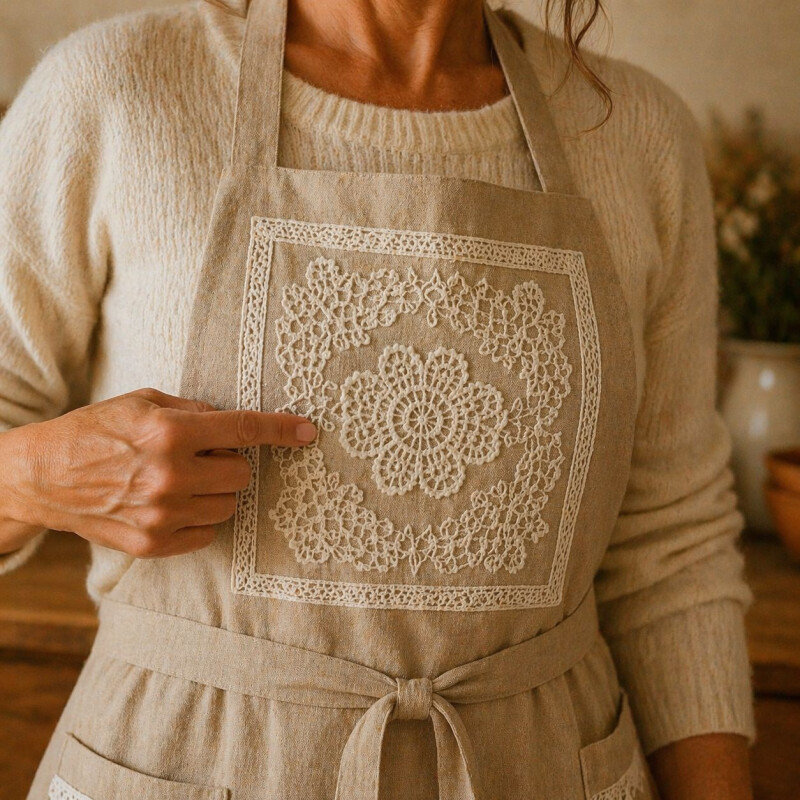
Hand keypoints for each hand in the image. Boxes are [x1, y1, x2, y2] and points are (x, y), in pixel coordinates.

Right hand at [0, 387, 316, 557]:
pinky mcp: (152, 545)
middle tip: (199, 456)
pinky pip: (206, 533)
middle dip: (229, 463)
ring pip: (228, 506)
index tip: (308, 431)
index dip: (282, 429)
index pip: (242, 430)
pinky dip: (198, 518)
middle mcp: (170, 476)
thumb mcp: (143, 402)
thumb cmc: (95, 431)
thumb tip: (232, 423)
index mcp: (169, 434)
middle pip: (242, 475)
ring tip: (180, 480)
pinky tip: (170, 503)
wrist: (42, 476)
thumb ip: (194, 410)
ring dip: (215, 491)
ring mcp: (161, 515)